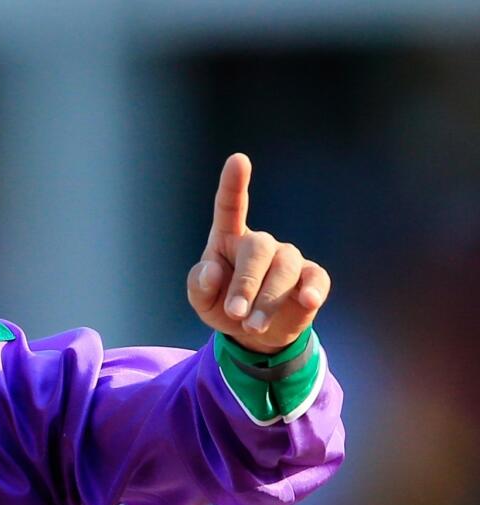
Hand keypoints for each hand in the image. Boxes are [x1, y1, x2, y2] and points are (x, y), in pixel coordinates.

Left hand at [186, 154, 329, 353]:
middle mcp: (260, 243)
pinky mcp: (311, 279)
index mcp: (228, 239)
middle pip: (258, 248)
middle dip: (246, 284)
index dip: (234, 183)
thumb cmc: (223, 306)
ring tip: (252, 326)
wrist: (254, 334)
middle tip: (235, 314)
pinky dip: (313, 289)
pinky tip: (308, 301)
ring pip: (285, 267)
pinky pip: (316, 278)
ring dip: (268, 299)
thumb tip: (213, 270)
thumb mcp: (201, 300)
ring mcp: (287, 259)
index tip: (238, 159)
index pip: (230, 206)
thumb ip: (199, 284)